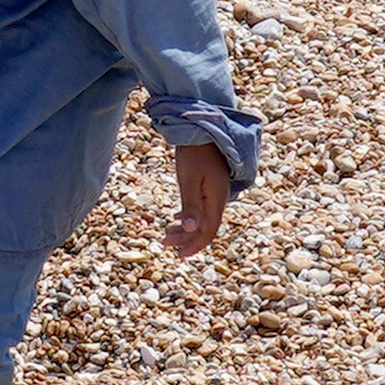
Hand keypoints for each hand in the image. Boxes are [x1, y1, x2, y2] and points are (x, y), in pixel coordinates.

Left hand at [163, 143, 233, 257]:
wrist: (202, 130)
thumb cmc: (194, 154)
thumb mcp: (188, 180)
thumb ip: (191, 205)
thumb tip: (191, 230)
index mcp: (216, 200)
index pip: (209, 231)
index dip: (195, 245)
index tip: (179, 254)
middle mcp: (219, 198)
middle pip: (205, 227)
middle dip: (185, 238)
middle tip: (165, 242)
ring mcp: (215, 192)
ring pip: (202, 218)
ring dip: (185, 228)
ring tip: (166, 233)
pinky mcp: (209, 185)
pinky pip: (201, 208)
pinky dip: (188, 216)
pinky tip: (176, 218)